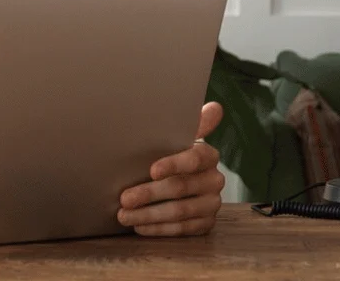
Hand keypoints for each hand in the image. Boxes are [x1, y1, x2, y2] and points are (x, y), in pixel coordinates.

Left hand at [117, 102, 224, 236]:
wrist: (187, 181)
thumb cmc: (176, 155)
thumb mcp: (181, 138)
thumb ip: (195, 123)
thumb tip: (215, 108)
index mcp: (209, 155)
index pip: (195, 159)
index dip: (174, 164)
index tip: (152, 170)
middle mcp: (215, 180)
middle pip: (180, 188)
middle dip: (149, 194)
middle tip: (124, 198)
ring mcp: (212, 204)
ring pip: (179, 212)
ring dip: (149, 215)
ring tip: (124, 215)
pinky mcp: (206, 224)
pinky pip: (182, 230)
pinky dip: (158, 229)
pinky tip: (140, 226)